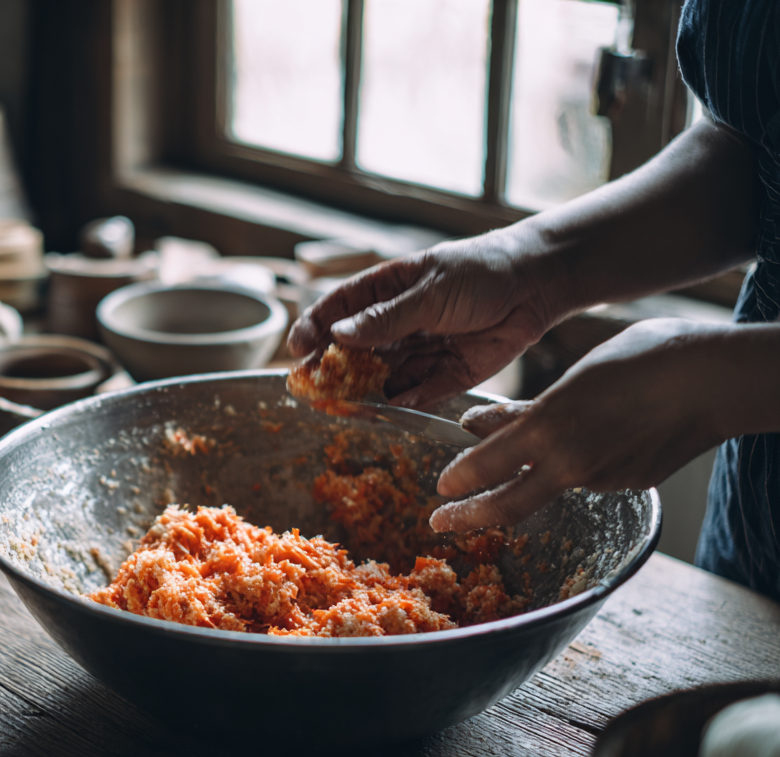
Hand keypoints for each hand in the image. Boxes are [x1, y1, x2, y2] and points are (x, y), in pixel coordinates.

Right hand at [288, 231, 553, 408]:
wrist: (536, 285)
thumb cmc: (480, 273)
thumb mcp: (430, 291)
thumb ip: (386, 318)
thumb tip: (338, 334)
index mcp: (384, 291)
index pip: (336, 310)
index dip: (313, 328)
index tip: (298, 350)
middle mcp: (395, 324)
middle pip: (353, 351)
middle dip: (334, 371)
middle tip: (317, 389)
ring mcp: (418, 351)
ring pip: (381, 378)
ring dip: (367, 392)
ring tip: (354, 404)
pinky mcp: (444, 375)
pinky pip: (416, 394)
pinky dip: (405, 401)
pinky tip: (396, 404)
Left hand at [429, 318, 735, 532]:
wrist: (718, 381)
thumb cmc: (646, 358)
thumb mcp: (574, 375)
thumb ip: (525, 408)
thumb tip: (478, 423)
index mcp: (549, 426)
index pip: (485, 465)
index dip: (458, 479)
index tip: (440, 486)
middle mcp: (570, 462)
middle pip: (506, 505)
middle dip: (466, 517)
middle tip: (439, 522)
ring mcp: (601, 478)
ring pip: (552, 482)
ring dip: (533, 475)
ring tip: (541, 446)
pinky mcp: (628, 484)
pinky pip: (590, 477)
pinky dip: (578, 463)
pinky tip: (597, 436)